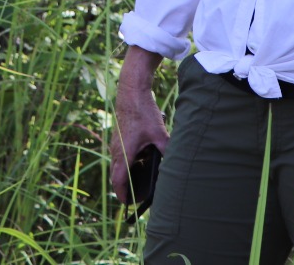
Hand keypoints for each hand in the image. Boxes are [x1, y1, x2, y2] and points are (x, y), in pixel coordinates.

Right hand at [109, 47, 169, 204]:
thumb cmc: (143, 112)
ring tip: (142, 179)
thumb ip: (167, 150)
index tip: (129, 204)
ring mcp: (116, 143)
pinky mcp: (119, 136)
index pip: (118, 182)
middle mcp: (116, 150)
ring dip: (128, 173)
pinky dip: (129, 161)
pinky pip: (121, 155)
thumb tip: (177, 163)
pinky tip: (143, 158)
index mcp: (123, 154)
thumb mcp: (159, 133)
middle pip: (117, 176)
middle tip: (138, 196)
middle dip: (126, 187)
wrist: (131, 90)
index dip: (123, 195)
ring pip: (119, 165)